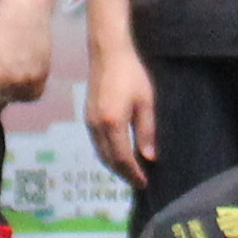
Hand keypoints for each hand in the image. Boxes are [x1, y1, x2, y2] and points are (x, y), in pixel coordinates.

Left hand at [0, 0, 58, 112]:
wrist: (26, 9)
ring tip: (12, 70)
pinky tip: (23, 70)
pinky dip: (28, 86)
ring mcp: (32, 79)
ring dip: (14, 91)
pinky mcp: (45, 74)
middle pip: (3, 104)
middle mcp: (14, 82)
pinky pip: (35, 92)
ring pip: (20, 98)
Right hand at [85, 47, 158, 185]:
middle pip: (109, 160)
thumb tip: (149, 157)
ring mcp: (89, 122)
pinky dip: (108, 154)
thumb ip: (147, 132)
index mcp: (112, 124)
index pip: (123, 158)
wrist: (108, 54)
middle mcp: (97, 126)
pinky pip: (97, 143)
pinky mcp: (88, 116)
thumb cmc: (131, 75)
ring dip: (115, 166)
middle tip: (139, 182)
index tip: (145, 183)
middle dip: (124, 174)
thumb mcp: (146, 103)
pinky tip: (119, 154)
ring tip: (131, 172)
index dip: (134, 173)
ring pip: (101, 153)